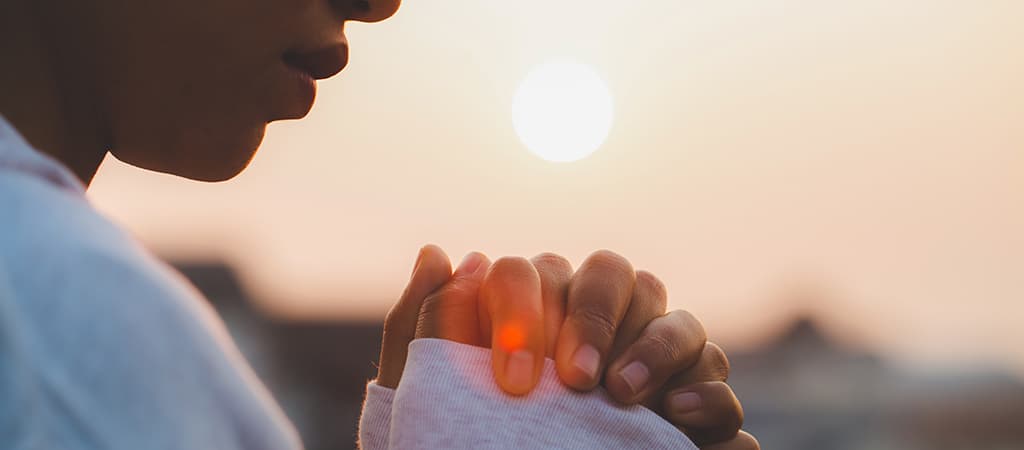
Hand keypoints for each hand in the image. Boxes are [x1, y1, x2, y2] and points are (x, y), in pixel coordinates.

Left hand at [376, 245, 758, 449]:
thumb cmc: (472, 442)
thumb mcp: (434, 396)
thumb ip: (427, 325)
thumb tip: (438, 253)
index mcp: (538, 312)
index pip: (538, 273)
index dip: (528, 310)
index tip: (515, 379)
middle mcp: (599, 323)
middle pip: (614, 272)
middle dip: (594, 317)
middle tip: (574, 379)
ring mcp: (652, 356)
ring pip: (673, 311)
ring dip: (652, 345)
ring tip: (621, 397)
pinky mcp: (693, 397)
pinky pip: (714, 371)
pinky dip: (703, 387)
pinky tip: (674, 414)